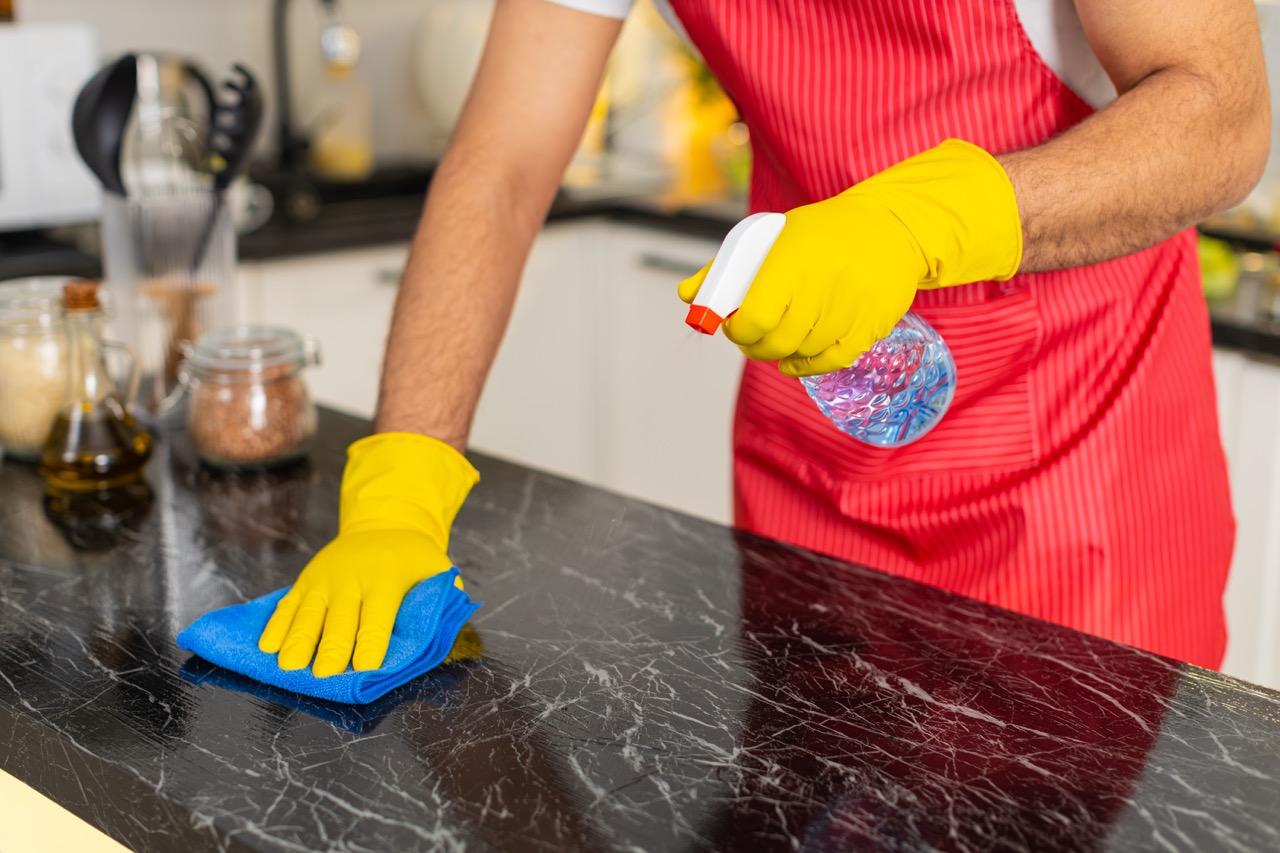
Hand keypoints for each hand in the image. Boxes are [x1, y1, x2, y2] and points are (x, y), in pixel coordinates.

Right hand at [258, 432, 478, 676]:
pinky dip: (276, 626)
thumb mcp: (436, 567)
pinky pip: (288, 605)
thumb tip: (448, 621)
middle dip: (331, 649)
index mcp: (385, 580)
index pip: (377, 617)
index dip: (371, 644)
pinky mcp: (306, 581)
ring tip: (288, 668)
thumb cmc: (413, 558)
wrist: (382, 523)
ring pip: (308, 614)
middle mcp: (351, 580)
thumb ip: (444, 595)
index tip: (364, 668)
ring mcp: (325, 580)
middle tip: (323, 676)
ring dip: (297, 642)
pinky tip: (266, 648)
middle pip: (339, 620)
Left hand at [679, 139, 1022, 376]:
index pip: (754, 318)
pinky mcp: (873, 325)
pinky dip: (808, 366)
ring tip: (778, 337)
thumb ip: (727, 269)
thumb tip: (688, 296)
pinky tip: (796, 360)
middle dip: (755, 345)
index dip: (737, 329)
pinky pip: (832, 361)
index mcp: (792, 260)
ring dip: (782, 353)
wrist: (892, 225)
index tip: (732, 324)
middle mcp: (823, 286)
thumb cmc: (823, 232)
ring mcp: (851, 308)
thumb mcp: (772, 236)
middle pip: (776, 342)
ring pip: (802, 353)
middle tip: (751, 336)